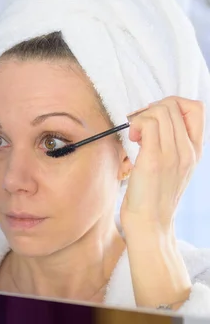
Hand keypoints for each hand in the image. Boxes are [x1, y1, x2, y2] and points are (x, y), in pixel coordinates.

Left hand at [120, 96, 203, 308]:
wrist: (150, 225)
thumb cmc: (153, 196)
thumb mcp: (170, 167)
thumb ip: (169, 144)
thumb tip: (152, 120)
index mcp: (194, 151)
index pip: (195, 108)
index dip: (173, 103)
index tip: (154, 117)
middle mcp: (187, 151)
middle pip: (174, 105)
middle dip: (151, 108)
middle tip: (139, 126)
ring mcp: (173, 155)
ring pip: (161, 111)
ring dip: (142, 116)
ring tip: (136, 136)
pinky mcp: (154, 160)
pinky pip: (149, 124)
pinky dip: (136, 124)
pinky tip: (132, 140)